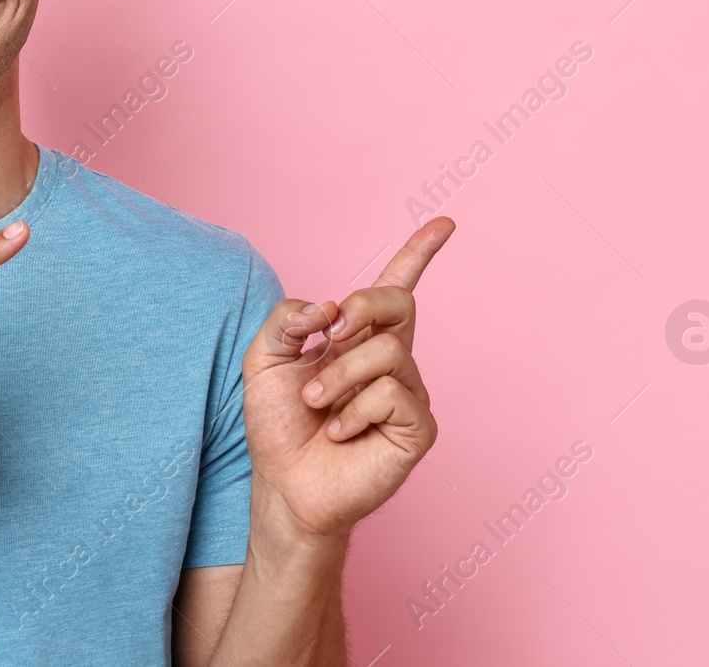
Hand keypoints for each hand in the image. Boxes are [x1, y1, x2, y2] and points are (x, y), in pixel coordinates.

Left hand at [241, 218, 453, 542]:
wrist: (284, 484)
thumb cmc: (278, 425)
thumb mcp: (264, 359)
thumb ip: (288, 319)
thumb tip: (330, 307)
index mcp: (358, 338)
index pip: (397, 288)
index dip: (419, 254)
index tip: (444, 224)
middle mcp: (390, 361)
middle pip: (400, 302)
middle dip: (366, 303)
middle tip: (331, 329)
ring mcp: (408, 393)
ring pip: (388, 350)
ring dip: (340, 374)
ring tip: (318, 405)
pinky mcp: (417, 427)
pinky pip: (393, 393)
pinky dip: (355, 410)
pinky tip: (341, 432)